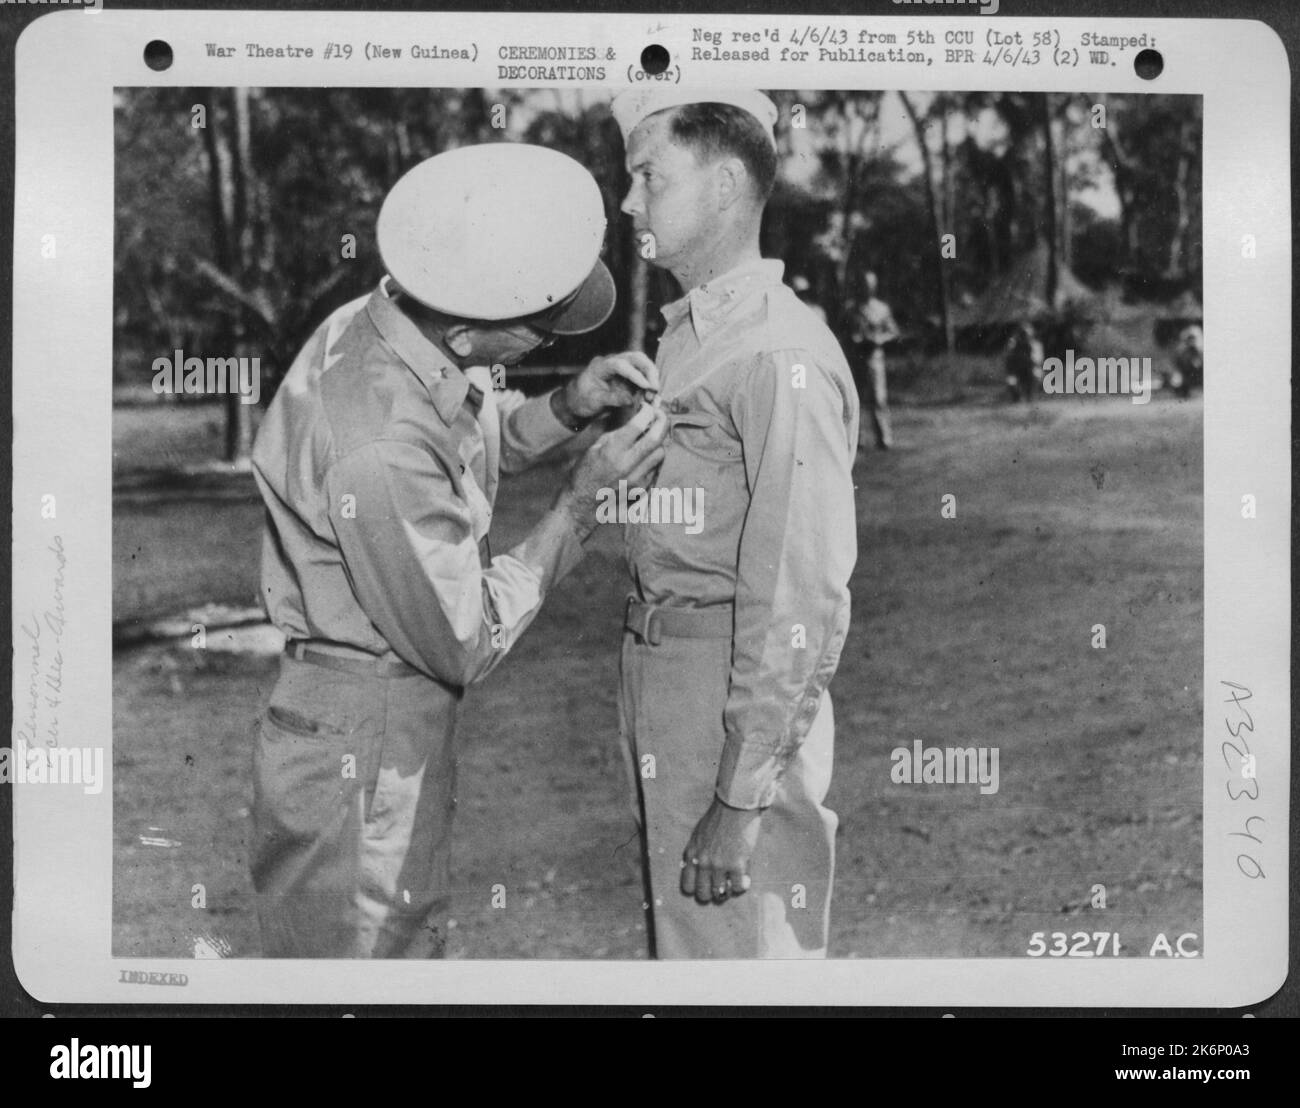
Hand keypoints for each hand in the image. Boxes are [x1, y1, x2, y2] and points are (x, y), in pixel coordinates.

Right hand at [556, 407, 667, 537]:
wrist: (581, 504)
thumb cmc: (584, 473)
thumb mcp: (593, 447)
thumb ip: (614, 433)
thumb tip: (633, 418)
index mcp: (612, 451)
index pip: (639, 425)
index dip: (647, 412)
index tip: (648, 408)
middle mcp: (627, 465)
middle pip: (656, 438)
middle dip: (662, 422)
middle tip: (660, 415)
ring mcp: (636, 480)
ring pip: (660, 454)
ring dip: (659, 442)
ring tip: (652, 436)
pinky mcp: (641, 490)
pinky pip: (655, 469)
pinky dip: (652, 459)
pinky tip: (644, 456)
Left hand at [564, 351, 660, 420]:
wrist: (577, 400)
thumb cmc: (582, 399)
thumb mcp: (595, 401)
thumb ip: (612, 399)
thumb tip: (630, 400)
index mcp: (601, 366)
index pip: (620, 365)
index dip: (635, 374)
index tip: (646, 386)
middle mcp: (612, 362)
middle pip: (635, 357)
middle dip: (648, 370)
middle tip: (655, 387)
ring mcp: (621, 367)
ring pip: (641, 363)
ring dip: (651, 376)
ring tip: (654, 394)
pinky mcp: (626, 376)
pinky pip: (641, 375)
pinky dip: (648, 383)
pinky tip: (651, 395)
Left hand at [680, 796, 763, 904]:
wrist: (734, 806)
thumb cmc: (718, 818)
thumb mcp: (698, 836)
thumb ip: (696, 853)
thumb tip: (699, 873)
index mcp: (691, 854)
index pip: (687, 886)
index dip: (697, 889)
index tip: (705, 886)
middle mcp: (702, 862)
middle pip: (703, 894)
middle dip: (712, 895)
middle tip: (720, 889)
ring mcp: (719, 865)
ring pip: (720, 893)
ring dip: (727, 890)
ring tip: (733, 882)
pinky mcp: (737, 864)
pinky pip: (738, 887)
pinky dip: (741, 886)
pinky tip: (744, 878)